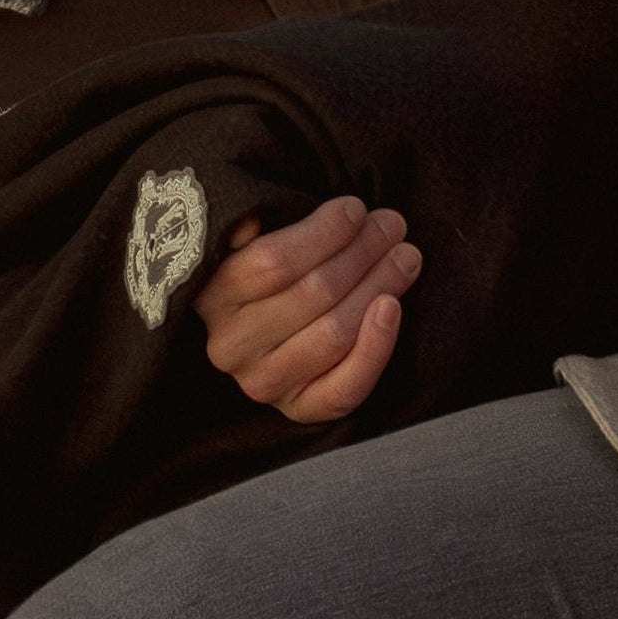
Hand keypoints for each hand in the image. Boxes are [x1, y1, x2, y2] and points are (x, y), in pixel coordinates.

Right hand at [195, 194, 420, 424]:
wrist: (258, 339)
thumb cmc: (260, 277)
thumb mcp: (241, 244)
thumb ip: (251, 228)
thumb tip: (257, 219)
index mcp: (212, 295)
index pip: (275, 262)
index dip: (324, 232)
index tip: (356, 209)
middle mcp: (232, 345)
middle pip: (314, 294)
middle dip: (363, 252)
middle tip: (393, 226)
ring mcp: (264, 383)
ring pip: (334, 334)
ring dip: (379, 287)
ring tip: (405, 257)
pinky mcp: (299, 409)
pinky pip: (345, 387)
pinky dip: (376, 348)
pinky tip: (392, 307)